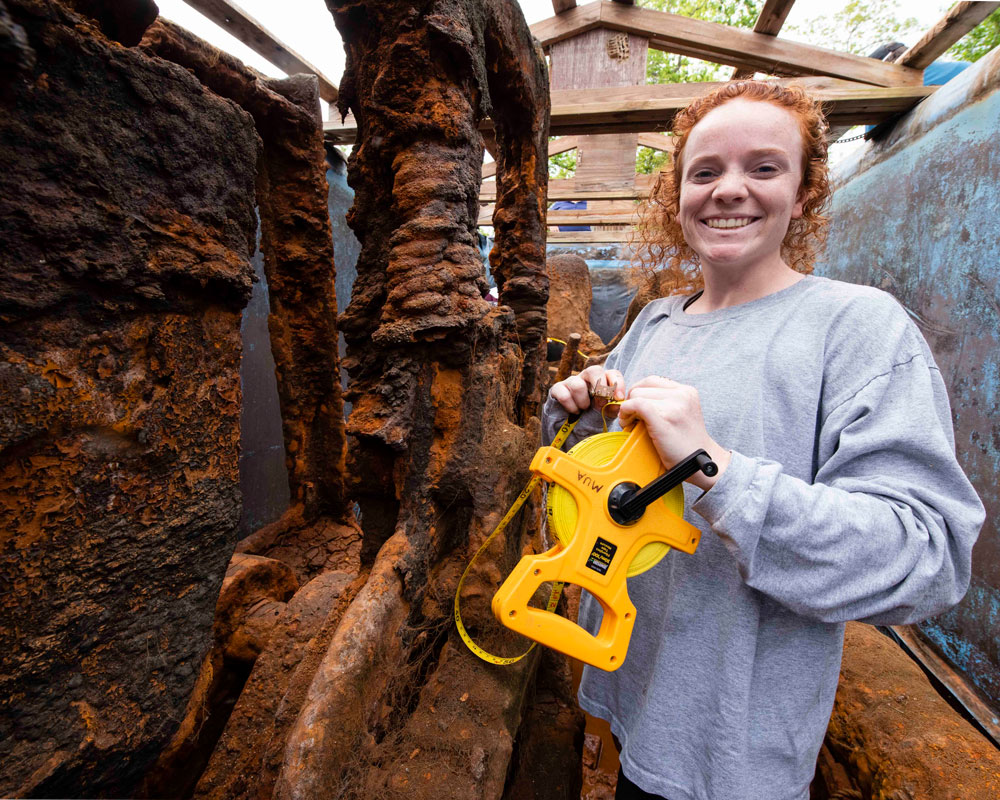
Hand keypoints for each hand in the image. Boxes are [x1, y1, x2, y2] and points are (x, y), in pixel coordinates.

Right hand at [548, 365, 625, 414]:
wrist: (572, 428)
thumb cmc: (592, 417)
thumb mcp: (606, 414)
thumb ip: (613, 408)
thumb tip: (616, 401)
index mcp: (602, 380)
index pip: (612, 373)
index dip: (617, 383)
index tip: (619, 398)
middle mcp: (587, 377)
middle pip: (594, 370)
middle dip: (600, 387)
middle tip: (601, 404)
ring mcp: (571, 381)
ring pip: (578, 385)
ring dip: (583, 401)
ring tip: (584, 409)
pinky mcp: (557, 389)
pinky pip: (564, 395)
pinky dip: (571, 407)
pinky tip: (574, 412)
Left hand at [618, 376, 730, 490]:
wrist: (701, 464)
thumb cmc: (686, 444)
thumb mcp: (682, 414)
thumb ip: (665, 402)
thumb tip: (634, 397)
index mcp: (687, 391)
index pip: (651, 380)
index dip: (638, 393)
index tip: (636, 409)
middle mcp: (682, 395)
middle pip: (641, 387)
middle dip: (631, 402)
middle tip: (632, 419)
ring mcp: (675, 405)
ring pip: (636, 395)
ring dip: (627, 409)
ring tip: (632, 424)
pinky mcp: (664, 418)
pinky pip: (636, 404)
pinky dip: (626, 412)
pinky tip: (628, 424)